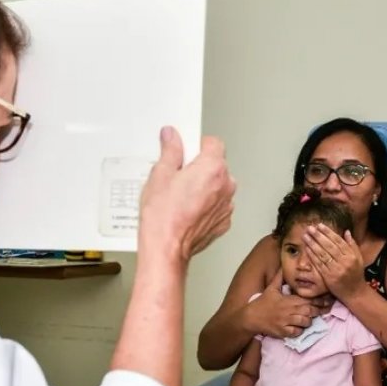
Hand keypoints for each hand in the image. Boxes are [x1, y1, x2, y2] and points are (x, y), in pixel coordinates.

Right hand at [138, 127, 235, 261]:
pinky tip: (187, 210)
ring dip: (204, 187)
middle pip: (216, 165)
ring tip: (181, 197)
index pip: (214, 143)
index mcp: (213, 168)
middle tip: (178, 176)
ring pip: (218, 186)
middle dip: (200, 167)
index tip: (186, 150)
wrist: (166, 249)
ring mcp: (226, 206)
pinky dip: (206, 205)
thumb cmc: (163, 217)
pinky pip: (217, 205)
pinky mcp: (223, 222)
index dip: (197, 145)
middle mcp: (226, 186)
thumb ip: (170, 151)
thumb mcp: (160, 175)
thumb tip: (172, 137)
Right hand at [248, 269, 332, 338]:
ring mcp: (286, 322)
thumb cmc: (262, 302)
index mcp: (289, 299)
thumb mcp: (271, 287)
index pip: (309, 299)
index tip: (329, 300)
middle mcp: (289, 310)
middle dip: (319, 311)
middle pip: (310, 311)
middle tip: (326, 309)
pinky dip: (300, 331)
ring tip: (309, 319)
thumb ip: (280, 277)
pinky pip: (297, 332)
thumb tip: (283, 265)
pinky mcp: (282, 332)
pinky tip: (299, 327)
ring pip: (305, 322)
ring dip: (309, 321)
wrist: (251, 317)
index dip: (320, 300)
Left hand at [303, 225, 365, 300]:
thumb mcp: (358, 259)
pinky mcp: (328, 277)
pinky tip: (307, 249)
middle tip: (310, 228)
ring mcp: (336, 270)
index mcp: (352, 256)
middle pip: (329, 246)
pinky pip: (319, 264)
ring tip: (305, 236)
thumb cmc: (356, 274)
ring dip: (312, 244)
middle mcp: (344, 262)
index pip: (338, 241)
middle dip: (318, 236)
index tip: (320, 225)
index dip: (328, 232)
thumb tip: (346, 231)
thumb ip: (352, 245)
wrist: (355, 292)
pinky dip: (312, 256)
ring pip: (322, 255)